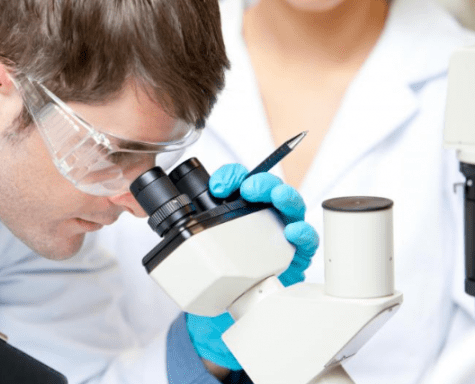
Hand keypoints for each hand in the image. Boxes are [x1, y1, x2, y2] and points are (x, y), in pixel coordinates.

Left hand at [184, 164, 319, 373]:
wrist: (236, 299)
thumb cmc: (226, 263)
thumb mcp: (206, 243)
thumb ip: (193, 230)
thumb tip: (167, 226)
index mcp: (243, 206)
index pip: (242, 180)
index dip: (232, 176)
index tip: (217, 185)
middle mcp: (266, 213)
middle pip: (271, 188)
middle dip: (262, 182)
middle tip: (249, 188)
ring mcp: (283, 231)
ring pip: (292, 206)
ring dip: (285, 198)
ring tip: (275, 198)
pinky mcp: (297, 252)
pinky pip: (307, 239)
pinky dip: (303, 232)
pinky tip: (292, 232)